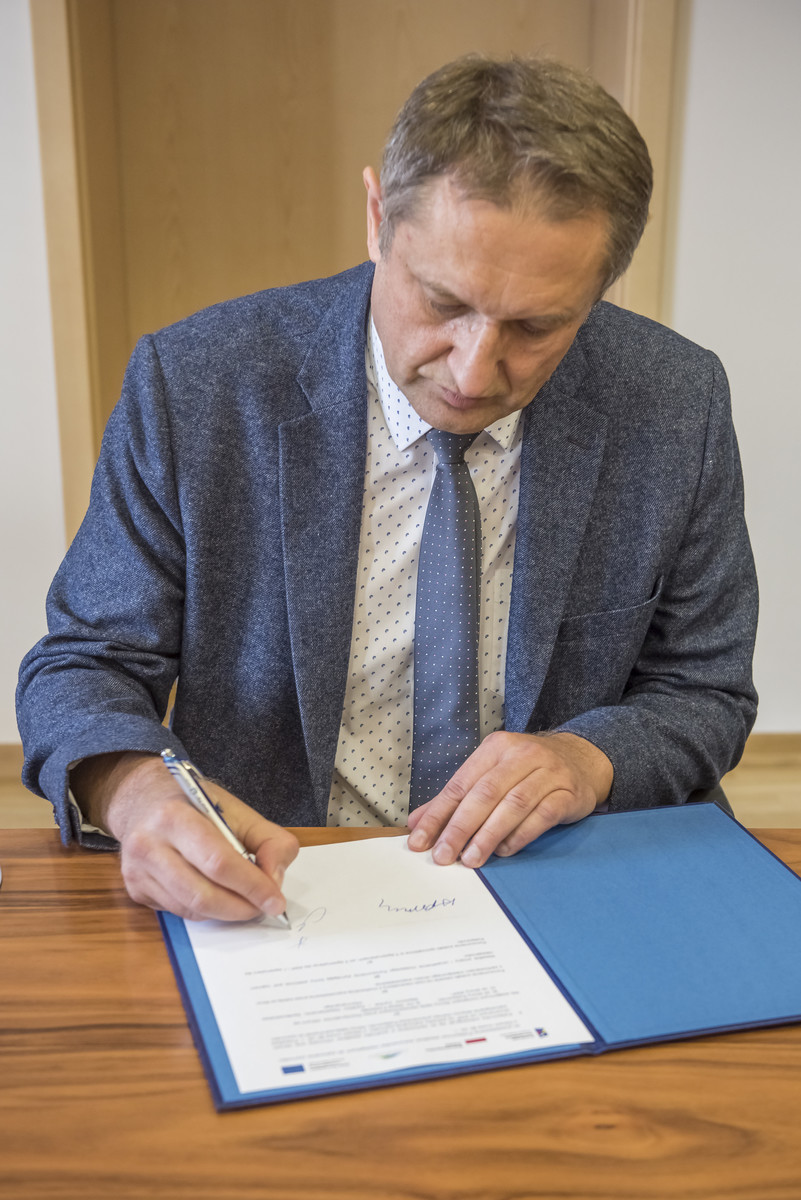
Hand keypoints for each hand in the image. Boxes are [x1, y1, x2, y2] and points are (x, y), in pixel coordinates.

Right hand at [71, 752, 298, 920]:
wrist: (144, 799)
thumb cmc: (196, 805)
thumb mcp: (238, 810)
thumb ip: (269, 840)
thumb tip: (274, 880)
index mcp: (175, 817)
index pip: (218, 863)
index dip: (252, 886)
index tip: (275, 901)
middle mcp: (148, 845)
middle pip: (203, 894)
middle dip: (241, 907)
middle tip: (263, 908)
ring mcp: (137, 871)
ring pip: (191, 909)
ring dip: (226, 913)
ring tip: (245, 903)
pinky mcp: (135, 889)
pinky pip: (179, 912)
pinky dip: (206, 911)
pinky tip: (217, 895)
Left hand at [406, 732, 612, 867]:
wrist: (581, 758)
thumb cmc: (527, 770)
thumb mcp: (491, 773)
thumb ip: (456, 798)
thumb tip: (417, 823)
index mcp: (495, 748)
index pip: (460, 783)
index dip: (438, 814)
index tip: (420, 841)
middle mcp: (521, 755)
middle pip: (485, 793)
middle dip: (460, 828)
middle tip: (443, 856)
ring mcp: (548, 772)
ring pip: (513, 805)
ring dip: (488, 835)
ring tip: (471, 859)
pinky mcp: (569, 793)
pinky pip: (542, 815)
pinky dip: (521, 835)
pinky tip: (505, 851)